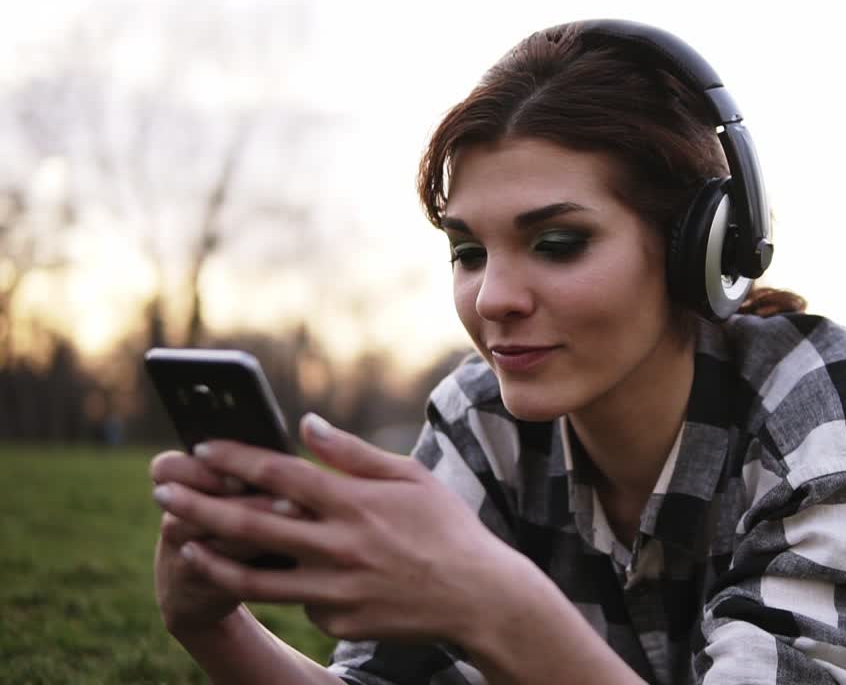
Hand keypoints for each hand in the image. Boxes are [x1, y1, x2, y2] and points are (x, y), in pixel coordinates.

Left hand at [150, 414, 525, 644]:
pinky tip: (280, 576)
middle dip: (199, 505)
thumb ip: (353, 453)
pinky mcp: (338, 623)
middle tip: (162, 492)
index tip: (202, 446)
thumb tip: (307, 423)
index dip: (236, 457)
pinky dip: (285, 587)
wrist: (481, 598)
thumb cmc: (448, 529)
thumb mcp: (411, 477)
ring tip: (184, 545)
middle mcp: (339, 546)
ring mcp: (335, 591)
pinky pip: (299, 603)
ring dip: (211, 558)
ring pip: (254, 578)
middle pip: (250, 524)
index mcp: (355, 503)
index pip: (280, 474)